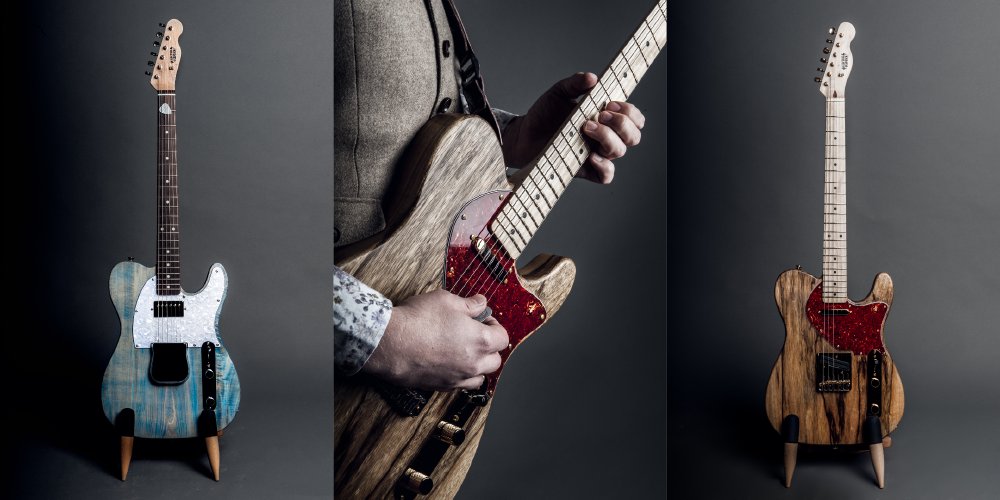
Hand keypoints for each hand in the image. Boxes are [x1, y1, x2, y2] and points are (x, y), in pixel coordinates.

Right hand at [362, 290, 508, 390]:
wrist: (390, 343)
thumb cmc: (417, 320)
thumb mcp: (446, 300)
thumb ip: (469, 304)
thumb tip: (480, 303)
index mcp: (480, 341)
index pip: (503, 338)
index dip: (495, 326)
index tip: (483, 319)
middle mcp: (473, 363)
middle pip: (495, 360)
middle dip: (489, 347)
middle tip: (475, 334)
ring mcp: (457, 378)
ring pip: (480, 377)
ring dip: (478, 365)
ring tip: (464, 351)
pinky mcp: (441, 386)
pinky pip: (460, 385)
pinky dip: (461, 376)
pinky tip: (449, 363)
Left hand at [501, 72, 644, 183]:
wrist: (523, 135)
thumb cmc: (544, 114)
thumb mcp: (559, 93)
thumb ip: (575, 83)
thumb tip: (592, 78)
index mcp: (605, 118)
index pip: (633, 118)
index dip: (630, 112)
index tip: (611, 104)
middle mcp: (605, 137)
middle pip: (633, 136)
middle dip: (622, 124)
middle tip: (601, 115)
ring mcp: (596, 154)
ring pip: (619, 151)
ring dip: (608, 138)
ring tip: (586, 127)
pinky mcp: (584, 170)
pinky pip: (605, 176)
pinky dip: (603, 167)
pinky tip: (590, 157)